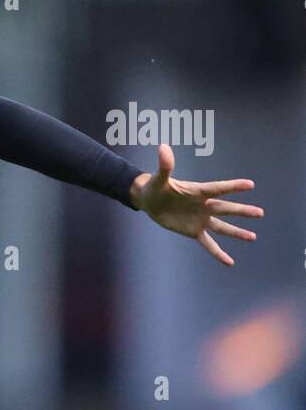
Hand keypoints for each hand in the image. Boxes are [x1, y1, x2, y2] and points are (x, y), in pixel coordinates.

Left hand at [129, 143, 261, 265]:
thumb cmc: (155, 186)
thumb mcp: (158, 178)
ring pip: (222, 227)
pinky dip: (218, 253)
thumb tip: (163, 147)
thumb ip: (165, 165)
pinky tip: (229, 261)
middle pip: (225, 209)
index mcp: (197, 191)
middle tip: (260, 213)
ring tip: (253, 237)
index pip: (217, 189)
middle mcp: (203, 206)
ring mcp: (200, 219)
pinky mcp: (194, 231)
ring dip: (236, 232)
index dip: (232, 187)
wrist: (149, 201)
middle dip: (242, 211)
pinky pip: (208, 244)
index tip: (250, 184)